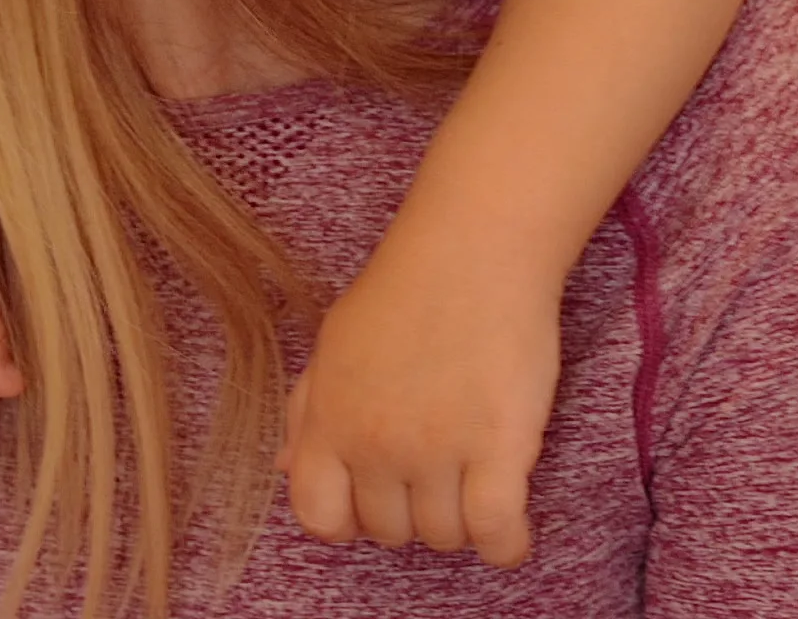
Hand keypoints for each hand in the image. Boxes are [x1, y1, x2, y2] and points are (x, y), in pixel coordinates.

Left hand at [280, 218, 563, 564]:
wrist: (472, 252)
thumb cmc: (404, 292)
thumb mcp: (335, 346)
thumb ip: (309, 412)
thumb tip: (288, 469)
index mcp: (330, 418)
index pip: (318, 515)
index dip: (346, 521)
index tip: (374, 502)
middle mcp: (375, 442)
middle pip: (388, 531)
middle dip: (410, 514)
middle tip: (436, 476)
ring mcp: (435, 448)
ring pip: (443, 537)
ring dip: (460, 524)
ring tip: (474, 483)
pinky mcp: (498, 448)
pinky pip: (497, 533)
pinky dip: (506, 545)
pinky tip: (509, 529)